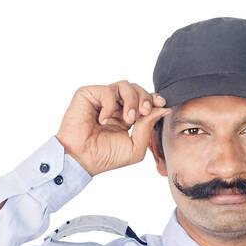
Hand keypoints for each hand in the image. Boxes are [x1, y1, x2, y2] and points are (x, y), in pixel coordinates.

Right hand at [56, 80, 171, 176]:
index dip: (154, 99)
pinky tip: (104, 120)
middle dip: (145, 98)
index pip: (144, 100)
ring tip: (128, 119)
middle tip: (144, 112)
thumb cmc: (105, 157)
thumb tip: (164, 108)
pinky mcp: (88, 95)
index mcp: (127, 118)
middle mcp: (115, 106)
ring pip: (125, 85)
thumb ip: (148, 127)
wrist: (82, 159)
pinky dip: (110, 105)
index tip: (162, 104)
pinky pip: (107, 91)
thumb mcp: (135, 147)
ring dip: (131, 100)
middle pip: (137, 89)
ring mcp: (102, 100)